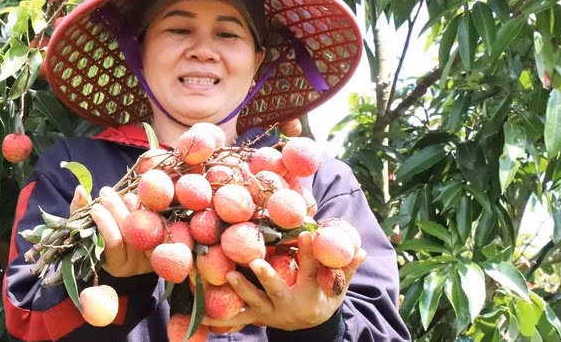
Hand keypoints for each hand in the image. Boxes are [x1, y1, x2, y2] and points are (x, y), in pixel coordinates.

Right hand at [71, 186, 152, 277]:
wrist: (131, 247)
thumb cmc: (103, 235)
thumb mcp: (89, 227)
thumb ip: (80, 211)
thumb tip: (80, 190)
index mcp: (114, 263)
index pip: (113, 243)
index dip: (105, 224)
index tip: (95, 206)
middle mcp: (134, 264)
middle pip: (130, 233)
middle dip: (117, 210)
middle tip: (106, 194)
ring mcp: (152, 255)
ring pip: (145, 227)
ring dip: (134, 208)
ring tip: (124, 195)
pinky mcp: (163, 245)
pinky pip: (159, 226)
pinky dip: (150, 211)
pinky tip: (141, 199)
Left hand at [201, 231, 365, 331]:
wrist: (311, 328)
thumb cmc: (323, 297)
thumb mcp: (338, 287)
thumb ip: (346, 268)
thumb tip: (359, 249)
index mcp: (310, 293)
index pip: (309, 270)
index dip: (308, 252)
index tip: (305, 233)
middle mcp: (288, 305)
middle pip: (277, 290)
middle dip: (266, 277)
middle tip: (256, 262)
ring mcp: (271, 313)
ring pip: (254, 302)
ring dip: (241, 290)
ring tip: (230, 276)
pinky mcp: (257, 318)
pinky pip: (237, 319)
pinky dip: (218, 320)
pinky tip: (201, 316)